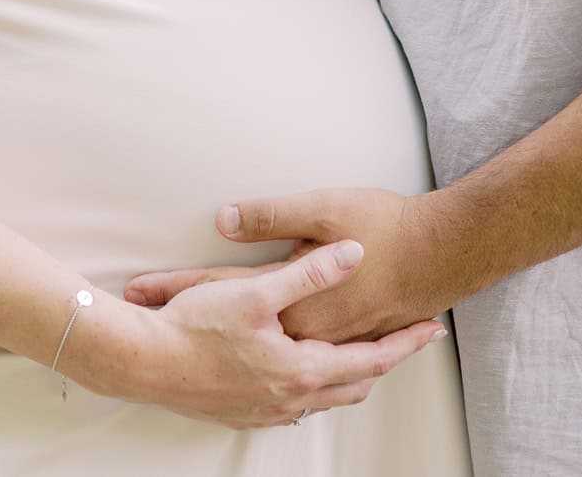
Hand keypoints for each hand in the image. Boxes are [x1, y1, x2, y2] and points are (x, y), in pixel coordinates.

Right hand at [117, 240, 446, 428]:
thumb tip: (353, 252)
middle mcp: (290, 398)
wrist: (143, 363)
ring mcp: (265, 411)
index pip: (371, 360)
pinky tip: (309, 373)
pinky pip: (296, 404)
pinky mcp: (242, 413)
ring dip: (351, 375)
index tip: (434, 328)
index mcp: (301, 368)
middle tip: (410, 340)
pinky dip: (317, 386)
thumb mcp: (257, 290)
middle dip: (384, 361)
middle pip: (354, 384)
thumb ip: (311, 269)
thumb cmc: (196, 327)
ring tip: (368, 353)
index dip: (406, 342)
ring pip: (326, 397)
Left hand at [127, 190, 445, 343]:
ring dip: (223, 345)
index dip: (178, 289)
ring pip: (262, 354)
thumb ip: (273, 218)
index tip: (139, 289)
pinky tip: (269, 370)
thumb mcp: (323, 208)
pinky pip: (303, 373)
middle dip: (189, 324)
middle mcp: (308, 336)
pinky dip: (267, 364)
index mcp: (296, 304)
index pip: (222, 294)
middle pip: (238, 334)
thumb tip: (225, 218)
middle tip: (148, 311)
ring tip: (186, 346)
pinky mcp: (350, 344)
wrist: (442, 252)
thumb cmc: (387, 226)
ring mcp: (331, 346)